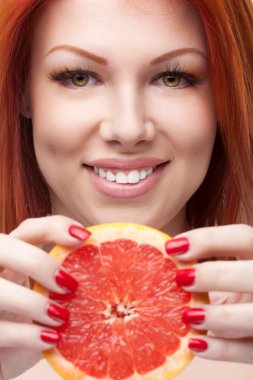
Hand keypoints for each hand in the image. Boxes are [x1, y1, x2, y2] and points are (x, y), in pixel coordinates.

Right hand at [0, 215, 90, 378]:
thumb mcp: (44, 296)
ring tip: (62, 317)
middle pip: (2, 247)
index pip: (27, 229)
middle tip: (69, 285)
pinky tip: (52, 340)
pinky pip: (0, 331)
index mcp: (11, 259)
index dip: (53, 227)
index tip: (84, 237)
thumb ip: (63, 279)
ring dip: (33, 303)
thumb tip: (109, 269)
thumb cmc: (29, 319)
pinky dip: (28, 335)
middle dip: (37, 262)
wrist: (4, 357)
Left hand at [165, 224, 252, 363]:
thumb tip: (158, 259)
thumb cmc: (227, 290)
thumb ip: (198, 265)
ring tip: (187, 315)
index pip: (243, 237)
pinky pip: (249, 351)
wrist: (246, 321)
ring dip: (221, 316)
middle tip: (180, 279)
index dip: (209, 239)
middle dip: (216, 275)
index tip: (171, 247)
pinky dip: (221, 349)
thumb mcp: (220, 273)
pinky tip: (193, 343)